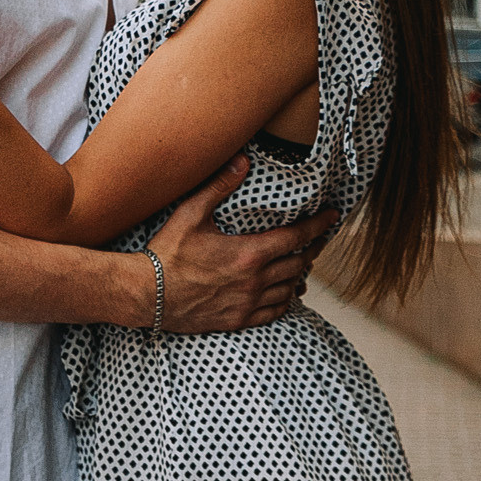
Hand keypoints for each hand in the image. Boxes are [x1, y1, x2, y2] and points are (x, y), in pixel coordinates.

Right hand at [151, 167, 337, 331]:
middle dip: (312, 249)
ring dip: (300, 274)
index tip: (333, 217)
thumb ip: (220, 186)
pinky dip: (286, 300)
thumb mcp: (191, 213)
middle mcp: (254, 281)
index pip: (296, 237)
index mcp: (249, 253)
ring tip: (303, 263)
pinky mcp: (238, 320)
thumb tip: (243, 160)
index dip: (319, 225)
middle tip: (318, 238)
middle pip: (298, 264)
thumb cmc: (167, 253)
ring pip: (289, 288)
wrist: (147, 294)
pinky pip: (275, 312)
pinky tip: (286, 292)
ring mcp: (247, 303)